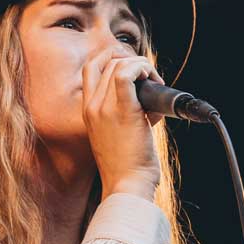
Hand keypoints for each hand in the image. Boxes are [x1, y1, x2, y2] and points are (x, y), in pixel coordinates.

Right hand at [80, 44, 165, 198]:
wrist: (127, 186)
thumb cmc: (127, 166)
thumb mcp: (118, 136)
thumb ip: (126, 115)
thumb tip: (148, 102)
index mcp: (87, 111)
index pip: (91, 68)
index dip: (112, 58)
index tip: (134, 66)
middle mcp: (92, 106)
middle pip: (107, 62)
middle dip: (132, 62)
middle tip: (150, 77)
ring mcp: (104, 108)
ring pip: (118, 65)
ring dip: (142, 66)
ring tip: (156, 83)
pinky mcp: (123, 111)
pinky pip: (127, 74)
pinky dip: (142, 68)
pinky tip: (154, 80)